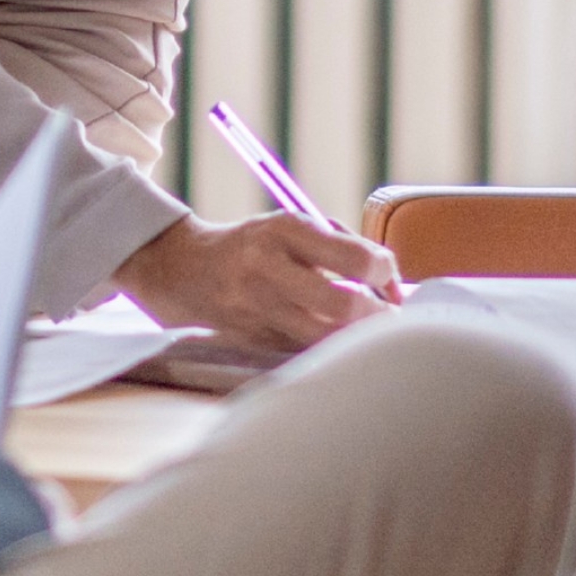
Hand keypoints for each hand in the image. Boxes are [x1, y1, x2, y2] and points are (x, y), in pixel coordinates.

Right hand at [113, 208, 398, 355]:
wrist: (184, 270)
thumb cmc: (255, 245)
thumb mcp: (290, 225)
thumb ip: (340, 244)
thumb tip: (391, 278)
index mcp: (284, 230)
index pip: (355, 257)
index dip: (385, 272)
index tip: (388, 277)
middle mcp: (269, 268)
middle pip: (343, 305)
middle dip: (377, 314)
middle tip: (388, 313)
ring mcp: (259, 308)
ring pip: (327, 336)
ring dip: (356, 336)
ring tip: (366, 328)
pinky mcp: (254, 338)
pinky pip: (306, 349)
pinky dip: (328, 346)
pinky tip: (334, 338)